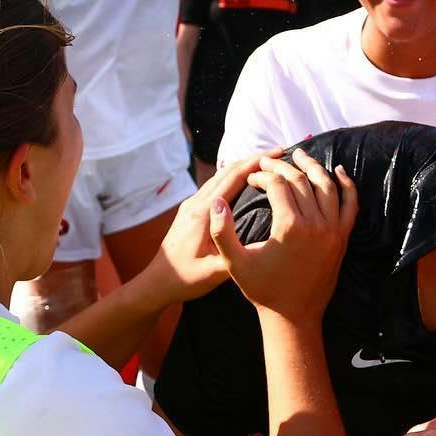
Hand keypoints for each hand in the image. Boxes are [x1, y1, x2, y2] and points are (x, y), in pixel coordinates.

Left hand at [143, 155, 271, 304]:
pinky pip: (214, 186)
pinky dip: (232, 178)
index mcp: (203, 213)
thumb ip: (237, 254)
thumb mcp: (214, 272)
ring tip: (265, 163)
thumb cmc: (185, 279)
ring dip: (242, 167)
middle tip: (278, 153)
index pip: (233, 178)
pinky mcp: (190, 211)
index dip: (256, 163)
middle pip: (227, 171)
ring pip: (220, 177)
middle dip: (253, 159)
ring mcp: (191, 205)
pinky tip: (243, 181)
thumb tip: (264, 242)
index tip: (277, 153)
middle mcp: (195, 203)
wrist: (157, 282)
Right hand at [210, 148, 357, 322]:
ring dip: (313, 167)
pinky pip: (351, 205)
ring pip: (327, 186)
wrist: (293, 316)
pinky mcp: (342, 238)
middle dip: (283, 166)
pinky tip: (337, 171)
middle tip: (269, 161)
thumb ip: (221, 232)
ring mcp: (333, 230)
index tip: (252, 177)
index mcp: (289, 226)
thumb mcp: (234, 262)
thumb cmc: (262, 290)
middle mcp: (315, 224)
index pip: (277, 184)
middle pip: (301, 180)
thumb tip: (217, 202)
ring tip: (300, 155)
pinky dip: (347, 185)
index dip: (262, 175)